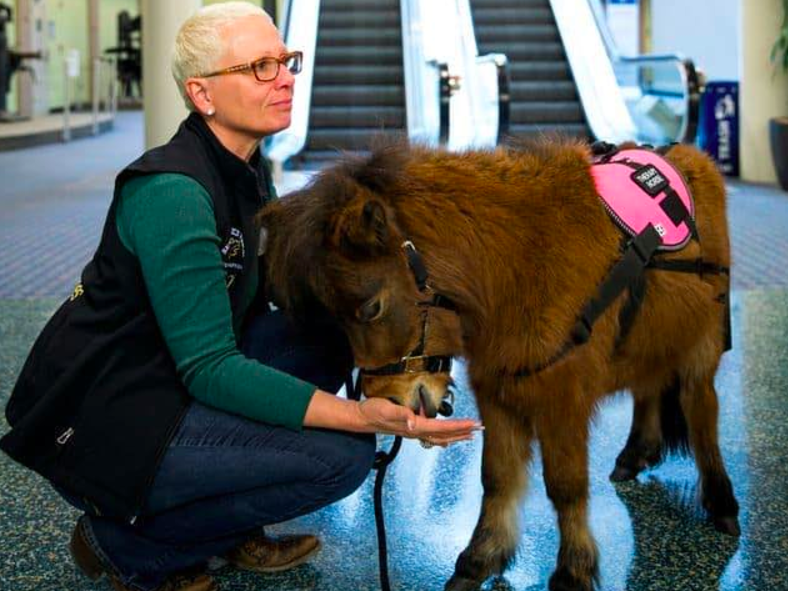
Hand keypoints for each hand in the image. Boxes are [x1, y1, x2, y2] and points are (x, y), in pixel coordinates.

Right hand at [355, 397, 482, 446]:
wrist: (362, 418)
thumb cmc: (374, 411)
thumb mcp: (387, 409)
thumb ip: (401, 415)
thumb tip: (413, 423)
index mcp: (415, 426)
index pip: (443, 427)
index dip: (460, 425)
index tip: (474, 424)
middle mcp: (416, 432)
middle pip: (445, 434)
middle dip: (464, 432)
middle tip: (481, 429)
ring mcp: (414, 432)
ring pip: (440, 437)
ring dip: (456, 435)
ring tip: (470, 435)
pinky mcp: (410, 429)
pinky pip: (432, 436)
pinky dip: (444, 437)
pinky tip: (447, 439)